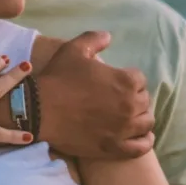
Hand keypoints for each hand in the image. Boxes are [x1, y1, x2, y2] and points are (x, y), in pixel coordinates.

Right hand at [37, 32, 154, 158]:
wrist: (39, 110)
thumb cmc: (57, 78)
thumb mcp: (74, 50)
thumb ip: (94, 39)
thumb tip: (108, 36)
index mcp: (126, 80)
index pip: (140, 79)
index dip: (129, 79)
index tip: (117, 83)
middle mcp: (130, 105)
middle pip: (144, 101)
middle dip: (134, 98)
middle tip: (119, 100)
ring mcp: (123, 129)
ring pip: (146, 123)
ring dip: (140, 118)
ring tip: (130, 117)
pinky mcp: (114, 148)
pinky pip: (140, 148)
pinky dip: (144, 142)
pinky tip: (142, 137)